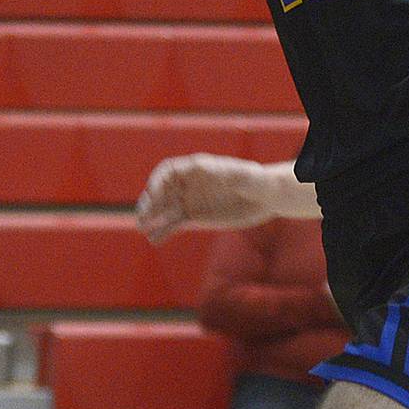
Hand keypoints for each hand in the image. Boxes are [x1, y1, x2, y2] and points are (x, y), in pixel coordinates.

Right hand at [136, 154, 280, 241]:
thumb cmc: (259, 182)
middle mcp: (190, 183)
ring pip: (164, 209)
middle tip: (143, 218)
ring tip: (143, 229)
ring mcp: (190, 200)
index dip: (158, 181)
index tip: (154, 195)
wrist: (266, 198)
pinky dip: (162, 231)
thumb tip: (216, 172)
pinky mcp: (194, 216)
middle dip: (149, 202)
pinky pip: (173, 223)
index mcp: (199, 168)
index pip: (169, 170)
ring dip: (151, 218)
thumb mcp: (248, 178)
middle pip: (161, 190)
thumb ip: (233, 175)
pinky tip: (155, 240)